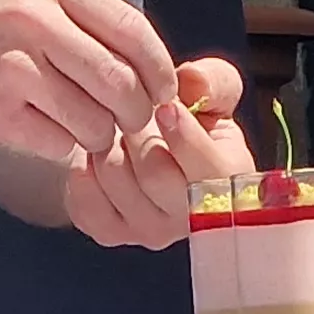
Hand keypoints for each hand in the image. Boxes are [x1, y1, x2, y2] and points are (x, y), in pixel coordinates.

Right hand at [0, 0, 178, 163]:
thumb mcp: (30, 0)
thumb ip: (86, 23)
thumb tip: (152, 66)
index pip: (135, 32)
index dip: (159, 71)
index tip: (162, 94)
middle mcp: (36, 19)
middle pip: (121, 82)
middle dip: (136, 114)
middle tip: (129, 125)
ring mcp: (13, 65)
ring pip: (94, 120)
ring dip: (98, 137)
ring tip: (82, 131)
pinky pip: (57, 143)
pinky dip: (60, 147)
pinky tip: (42, 134)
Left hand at [57, 58, 253, 248]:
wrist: (157, 145)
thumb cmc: (191, 119)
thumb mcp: (215, 90)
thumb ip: (213, 80)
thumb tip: (192, 82)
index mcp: (229, 184)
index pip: (208, 171)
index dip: (184, 137)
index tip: (165, 108)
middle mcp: (192, 219)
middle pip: (155, 174)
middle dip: (137, 132)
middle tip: (131, 114)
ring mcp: (151, 231)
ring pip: (115, 179)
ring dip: (108, 145)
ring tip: (116, 133)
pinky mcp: (112, 234)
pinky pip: (85, 200)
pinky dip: (84, 168)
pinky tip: (97, 156)